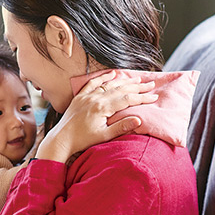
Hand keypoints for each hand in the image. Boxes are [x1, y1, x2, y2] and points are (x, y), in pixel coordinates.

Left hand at [36, 70, 158, 163]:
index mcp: (102, 107)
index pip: (127, 99)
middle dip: (137, 86)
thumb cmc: (82, 140)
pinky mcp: (80, 97)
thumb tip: (139, 119)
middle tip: (150, 83)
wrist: (61, 139)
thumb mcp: (104, 136)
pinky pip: (93, 82)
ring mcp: (87, 96)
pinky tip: (112, 74)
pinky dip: (103, 77)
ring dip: (124, 80)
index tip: (154, 96)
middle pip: (121, 89)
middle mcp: (95, 98)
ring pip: (109, 84)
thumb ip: (121, 127)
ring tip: (137, 78)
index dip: (142, 97)